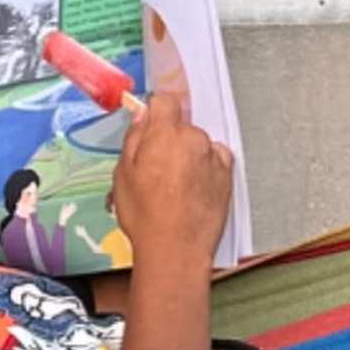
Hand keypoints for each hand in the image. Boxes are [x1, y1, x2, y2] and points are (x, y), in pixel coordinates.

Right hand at [107, 25, 230, 272]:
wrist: (175, 248)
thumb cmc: (144, 215)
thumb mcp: (122, 175)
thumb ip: (134, 138)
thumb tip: (142, 116)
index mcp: (164, 133)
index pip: (165, 101)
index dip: (156, 112)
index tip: (151, 126)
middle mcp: (193, 138)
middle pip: (182, 126)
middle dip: (170, 140)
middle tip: (156, 169)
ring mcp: (213, 156)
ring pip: (198, 144)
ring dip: (189, 156)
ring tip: (175, 187)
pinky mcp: (227, 174)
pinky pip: (215, 160)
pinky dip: (206, 168)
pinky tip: (194, 189)